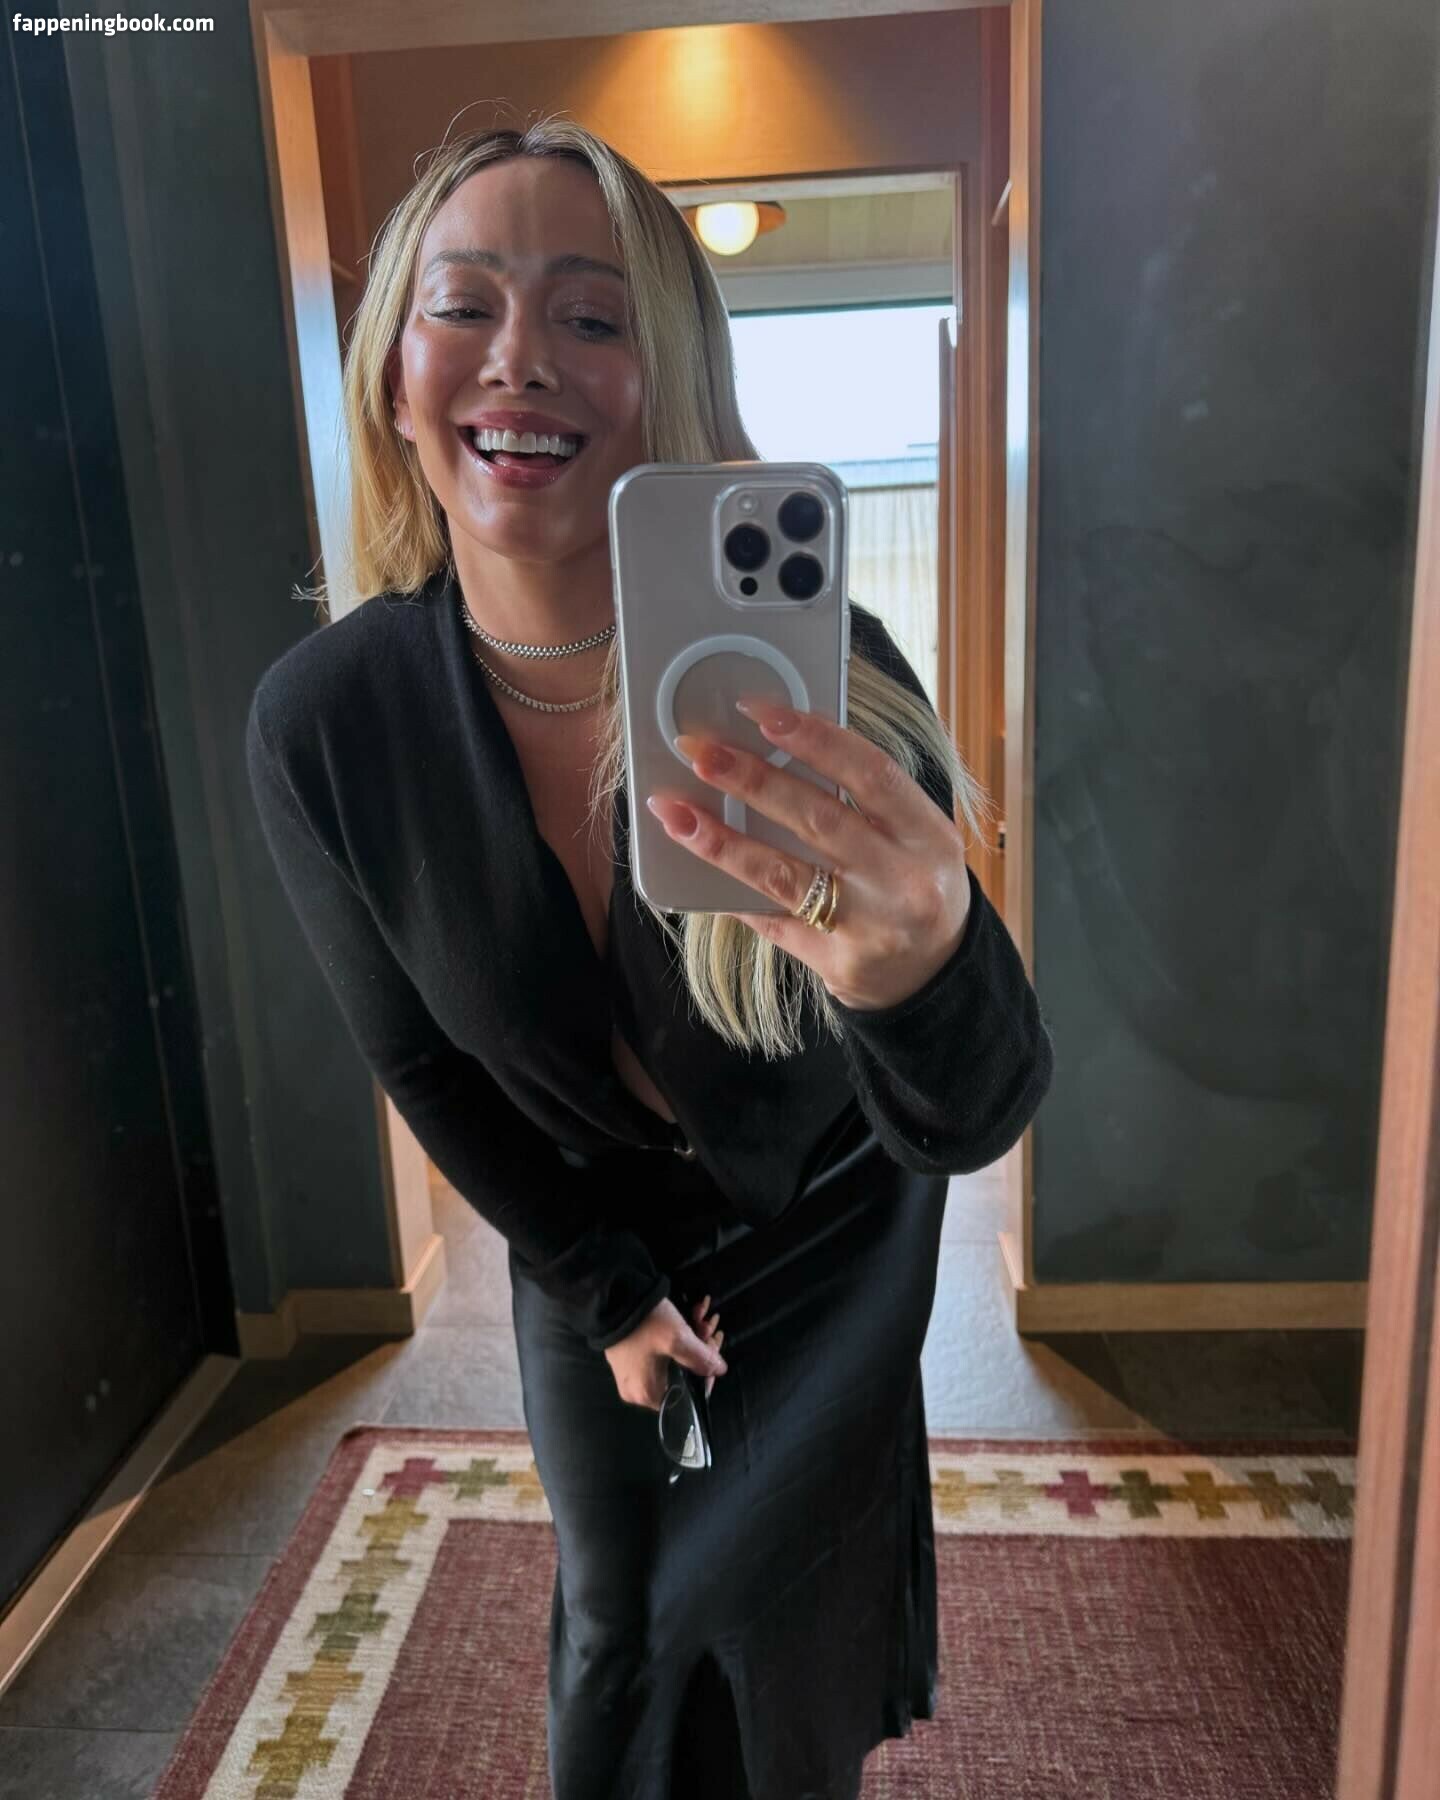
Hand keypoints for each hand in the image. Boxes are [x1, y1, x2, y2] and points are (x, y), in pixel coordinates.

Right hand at [603, 1293, 726, 1411]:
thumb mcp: (677, 1339)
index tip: (714, 1349)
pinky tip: (691, 1313)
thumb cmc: (645, 1324)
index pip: (688, 1396)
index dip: (706, 1374)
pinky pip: (660, 1351)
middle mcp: (639, 1391)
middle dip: (700, 1349)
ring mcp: (633, 1373)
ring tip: (700, 1314)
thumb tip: (720, 1370)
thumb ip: (701, 1358)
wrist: (612, 1296)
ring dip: (692, 1338)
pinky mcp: (630, 1356)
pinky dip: (676, 1335)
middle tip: (709, 1325)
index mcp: (648, 1395)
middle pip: (683, 1375)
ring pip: (674, 1360)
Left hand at [645, 697, 971, 1011]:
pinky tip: (693, 867)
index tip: (759, 711)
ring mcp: (868, 926)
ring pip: (782, 874)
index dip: (814, 738)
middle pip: (816, 818)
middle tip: (698, 750)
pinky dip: (731, 891)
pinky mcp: (834, 962)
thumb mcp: (914, 837)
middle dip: (751, 779)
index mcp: (928, 836)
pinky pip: (770, 921)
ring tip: (674, 811)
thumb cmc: (914, 886)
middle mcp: (902, 881)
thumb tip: (774, 748)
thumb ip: (862, 799)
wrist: (936, 976)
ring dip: (721, 839)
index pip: (871, 773)